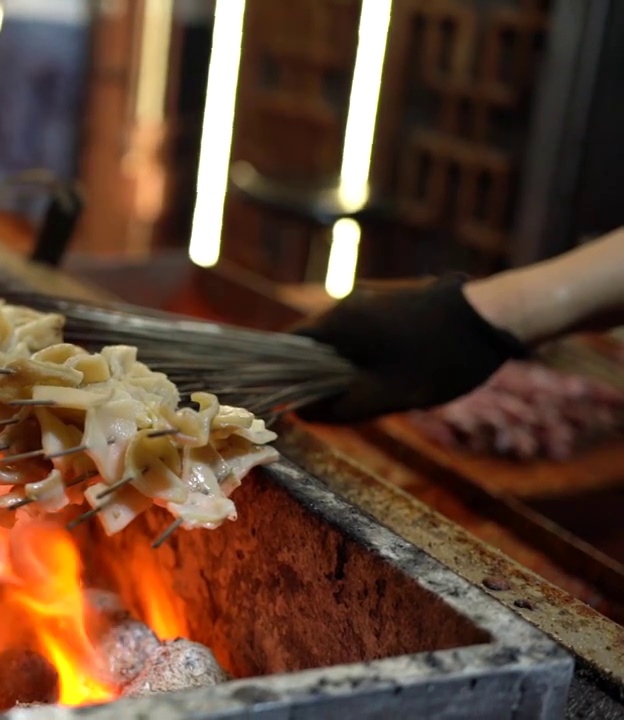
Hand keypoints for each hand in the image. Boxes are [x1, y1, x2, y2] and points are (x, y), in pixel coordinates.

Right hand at [291, 275, 528, 423]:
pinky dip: (357, 359)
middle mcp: (346, 307)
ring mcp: (368, 304)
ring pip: (336, 342)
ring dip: (337, 370)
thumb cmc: (440, 358)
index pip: (284, 347)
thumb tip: (302, 415)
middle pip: (309, 346)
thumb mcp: (388, 395)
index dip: (275, 375)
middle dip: (310, 378)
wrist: (494, 317)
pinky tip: (379, 380)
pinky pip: (358, 336)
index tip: (278, 401)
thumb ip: (342, 408)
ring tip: (355, 399)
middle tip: (322, 409)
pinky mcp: (389, 307)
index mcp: (338, 324)